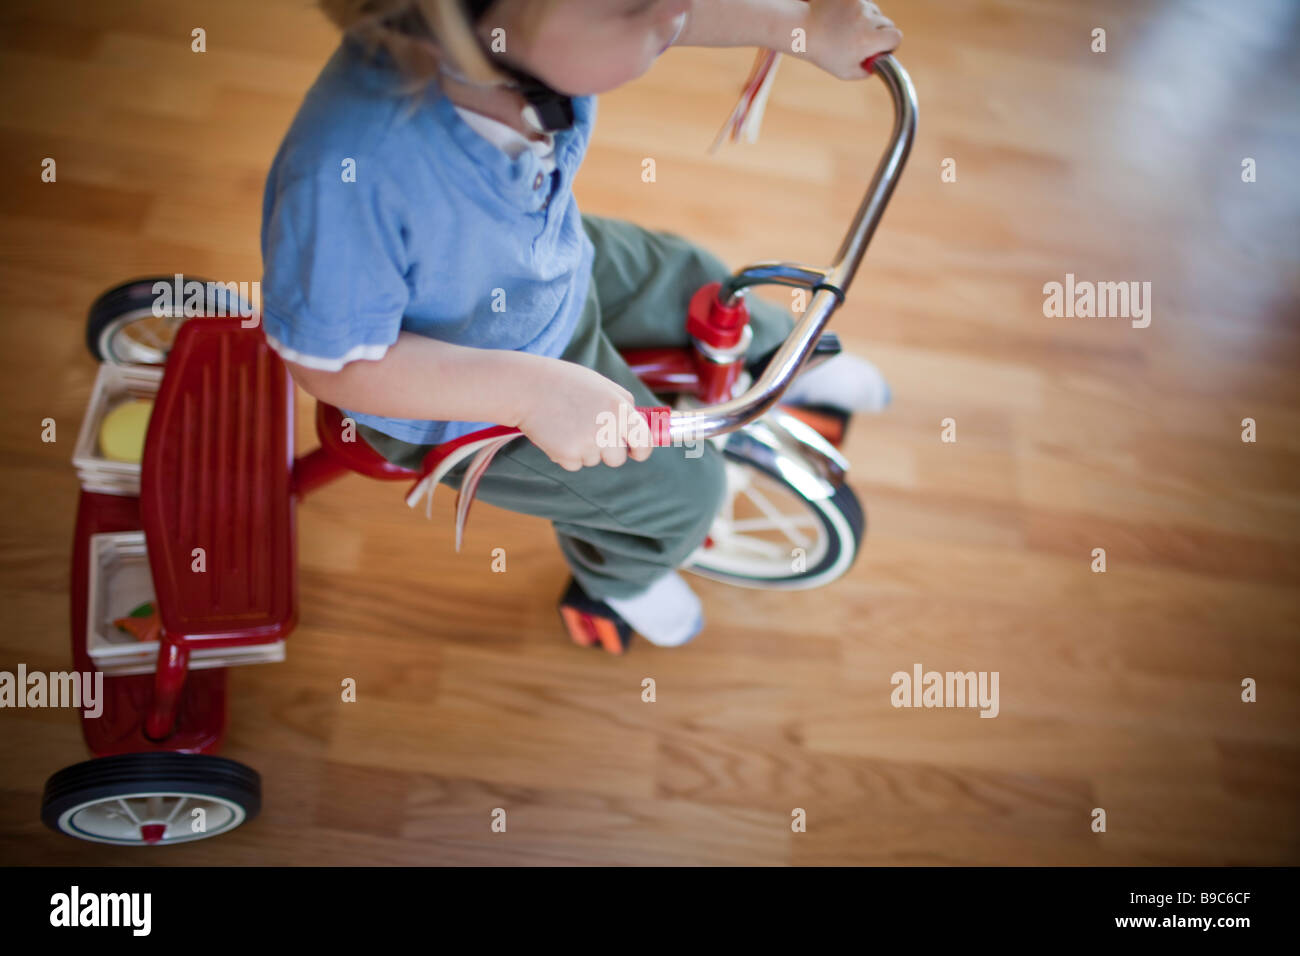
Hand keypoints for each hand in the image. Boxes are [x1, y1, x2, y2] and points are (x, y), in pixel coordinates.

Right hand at [515, 360, 655, 471]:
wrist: (527, 387)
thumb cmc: (565, 383)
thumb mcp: (602, 385)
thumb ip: (623, 404)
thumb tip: (640, 427)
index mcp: (620, 408)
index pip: (644, 442)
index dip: (641, 450)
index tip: (635, 452)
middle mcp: (607, 428)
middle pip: (617, 458)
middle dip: (607, 451)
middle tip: (589, 431)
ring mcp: (587, 443)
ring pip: (594, 460)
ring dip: (584, 449)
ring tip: (568, 424)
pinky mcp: (567, 455)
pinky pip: (574, 464)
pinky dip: (566, 454)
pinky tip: (557, 433)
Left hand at [798, 0, 901, 79]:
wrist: (804, 30)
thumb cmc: (825, 54)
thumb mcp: (847, 72)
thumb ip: (867, 71)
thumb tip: (880, 64)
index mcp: (868, 40)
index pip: (896, 37)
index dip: (891, 44)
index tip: (881, 48)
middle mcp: (867, 19)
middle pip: (888, 24)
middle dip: (880, 33)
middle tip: (863, 40)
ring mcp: (860, 5)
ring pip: (876, 12)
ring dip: (868, 20)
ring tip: (849, 29)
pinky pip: (864, 3)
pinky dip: (857, 10)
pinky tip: (844, 18)